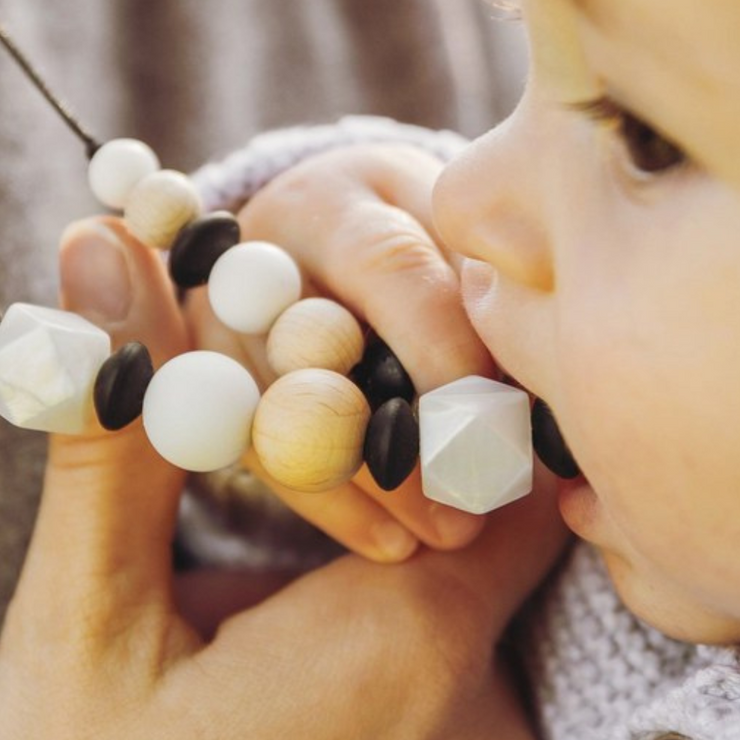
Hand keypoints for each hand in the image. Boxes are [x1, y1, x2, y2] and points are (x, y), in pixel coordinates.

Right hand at [0, 217, 567, 739]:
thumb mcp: (74, 633)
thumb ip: (121, 434)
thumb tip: (112, 253)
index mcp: (400, 642)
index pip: (504, 468)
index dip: (444, 433)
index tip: (371, 434)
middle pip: (475, 577)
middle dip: (381, 559)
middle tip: (255, 606)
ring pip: (466, 688)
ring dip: (381, 674)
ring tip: (246, 732)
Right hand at [187, 143, 501, 560]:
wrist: (330, 229)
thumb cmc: (423, 236)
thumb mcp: (458, 235)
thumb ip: (485, 292)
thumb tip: (536, 385)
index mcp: (344, 198)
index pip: (386, 268)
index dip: (439, 351)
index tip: (496, 428)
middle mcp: (262, 251)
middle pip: (314, 348)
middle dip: (399, 437)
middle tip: (473, 503)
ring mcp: (220, 318)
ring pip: (280, 413)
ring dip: (371, 486)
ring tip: (450, 533)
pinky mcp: (203, 379)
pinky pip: (258, 456)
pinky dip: (333, 506)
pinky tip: (397, 541)